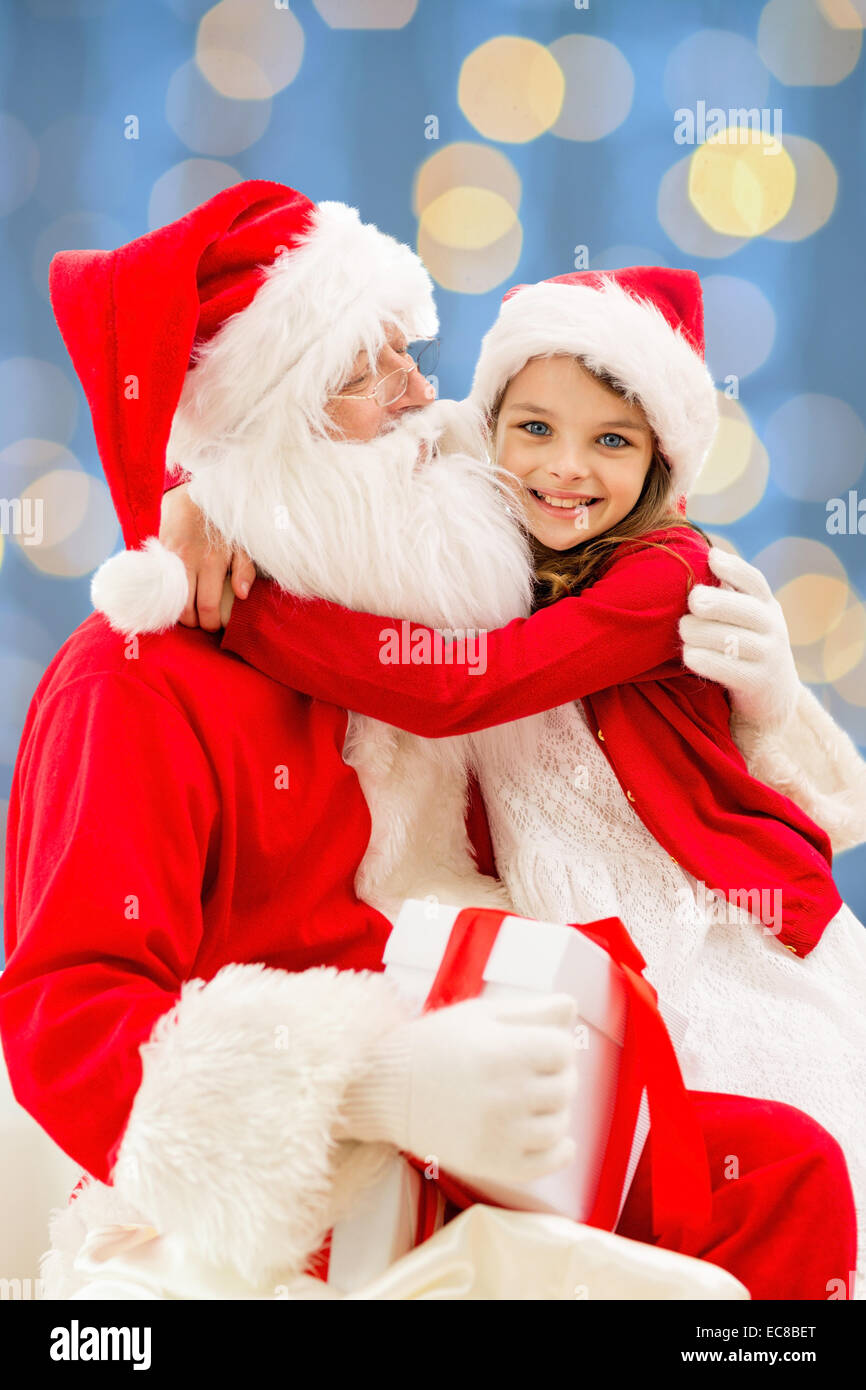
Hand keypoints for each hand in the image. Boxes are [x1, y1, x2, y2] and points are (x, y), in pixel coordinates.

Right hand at [159, 482, 255, 630]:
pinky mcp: (156, 552)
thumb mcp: (242, 542)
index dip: (210, 623)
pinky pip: (155, 584)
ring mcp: (168, 558)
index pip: (207, 607)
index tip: (215, 625)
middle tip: (202, 621)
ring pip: (167, 600)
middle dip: (194, 622)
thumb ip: (245, 569)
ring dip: (177, 612)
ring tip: (189, 611)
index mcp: (212, 562)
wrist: (194, 493)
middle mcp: (187, 562)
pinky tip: (173, 597)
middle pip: (185, 610)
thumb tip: (241, 595)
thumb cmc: (222, 522)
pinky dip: (163, 596)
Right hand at [338, 993, 579, 1187]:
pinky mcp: (493, 1164)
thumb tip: (572, 1006)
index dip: (554, 1044)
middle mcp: (505, 1095)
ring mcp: (500, 1134)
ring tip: (531, 1099)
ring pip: (560, 1124)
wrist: (386, 1090)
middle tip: (533, 1071)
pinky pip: (547, 1162)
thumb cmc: (433, 1044)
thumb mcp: (478, 1015)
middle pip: (565, 1086)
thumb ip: (529, 1010)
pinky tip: (553, 1137)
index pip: (563, 1049)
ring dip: (554, 1109)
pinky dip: (559, 1150)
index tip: (537, 1045)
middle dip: (556, 1074)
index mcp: (502, 1051)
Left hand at [678, 546, 799, 730]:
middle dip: (714, 603)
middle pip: (743, 609)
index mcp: (767, 605)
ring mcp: (768, 656)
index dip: (734, 567)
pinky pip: (727, 668)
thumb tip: (702, 557)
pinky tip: (689, 654)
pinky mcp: (758, 682)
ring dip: (701, 633)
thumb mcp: (746, 617)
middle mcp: (773, 627)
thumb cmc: (746, 647)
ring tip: (685, 632)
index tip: (711, 557)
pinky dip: (704, 659)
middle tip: (692, 602)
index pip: (754, 581)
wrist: (774, 697)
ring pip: (731, 639)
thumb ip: (727, 593)